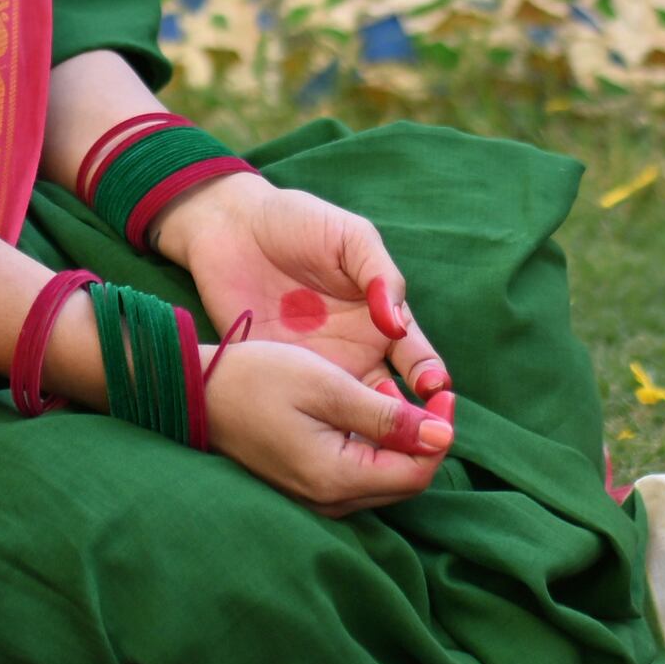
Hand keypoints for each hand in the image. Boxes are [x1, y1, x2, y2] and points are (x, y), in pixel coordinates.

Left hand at [158, 176, 457, 434]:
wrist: (230, 226)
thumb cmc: (297, 222)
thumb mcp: (349, 237)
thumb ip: (379, 273)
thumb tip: (398, 320)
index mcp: (381, 316)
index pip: (416, 355)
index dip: (429, 373)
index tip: (434, 387)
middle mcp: (356, 349)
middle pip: (393, 395)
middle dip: (409, 417)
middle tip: (416, 430)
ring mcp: (319, 367)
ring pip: (354, 412)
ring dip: (368, 430)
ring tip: (377, 441)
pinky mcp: (282, 375)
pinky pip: (308, 409)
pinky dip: (324, 430)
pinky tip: (334, 441)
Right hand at [202, 339, 450, 514]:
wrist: (195, 394)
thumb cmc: (257, 380)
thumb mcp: (327, 386)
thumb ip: (386, 417)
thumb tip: (442, 437)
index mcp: (337, 477)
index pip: (418, 473)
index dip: (440, 434)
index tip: (441, 393)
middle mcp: (329, 501)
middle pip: (405, 483)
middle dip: (424, 440)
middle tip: (422, 393)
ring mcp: (315, 500)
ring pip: (383, 482)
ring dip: (399, 445)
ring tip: (391, 399)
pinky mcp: (305, 489)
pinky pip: (358, 478)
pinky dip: (374, 450)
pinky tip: (363, 415)